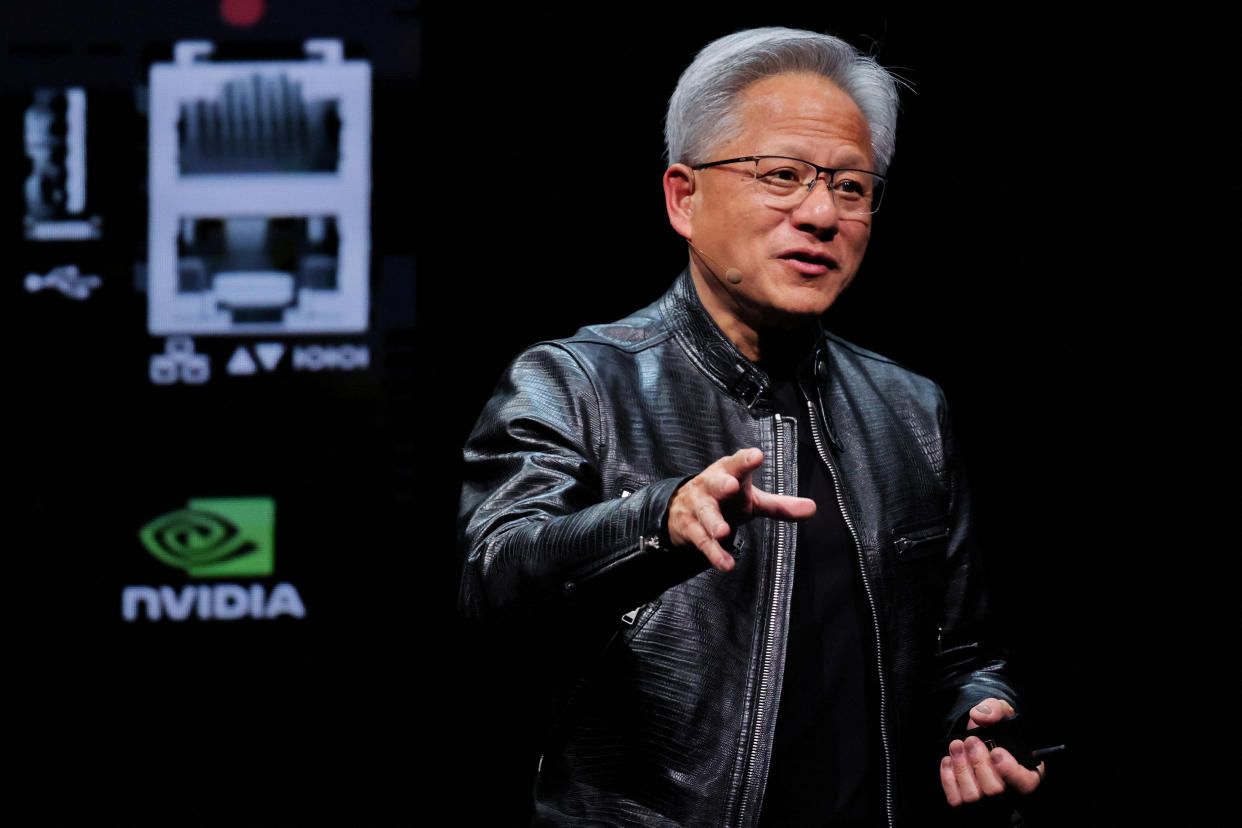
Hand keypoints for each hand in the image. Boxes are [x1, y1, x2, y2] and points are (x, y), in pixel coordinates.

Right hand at [667, 448, 815, 570]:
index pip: (737, 463)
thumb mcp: (751, 499)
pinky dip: (714, 553)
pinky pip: (702, 541)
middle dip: (722, 484)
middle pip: (716, 483)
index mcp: (728, 473)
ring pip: (706, 514)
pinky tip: (726, 563)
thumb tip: (812, 508)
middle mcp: (711, 486)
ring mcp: (698, 507)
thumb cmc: (724, 499)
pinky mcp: (690, 528)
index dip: (746, 460)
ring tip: (724, 532)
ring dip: (714, 522)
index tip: (756, 456)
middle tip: (731, 486)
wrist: (681, 509)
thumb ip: (779, 505)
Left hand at [940, 698, 1044, 806]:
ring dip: (961, 767)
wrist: (979, 737)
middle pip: (995, 791)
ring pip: (973, 797)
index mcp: (1028, 773)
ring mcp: (987, 802)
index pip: (1026, 784)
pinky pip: (955, 799)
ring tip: (957, 745)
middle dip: (979, 763)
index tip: (997, 752)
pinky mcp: (966, 803)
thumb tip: (981, 716)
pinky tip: (950, 759)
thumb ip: (995, 709)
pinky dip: (948, 777)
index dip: (1011, 771)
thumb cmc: (996, 729)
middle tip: (971, 741)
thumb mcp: (1002, 712)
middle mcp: (1010, 793)